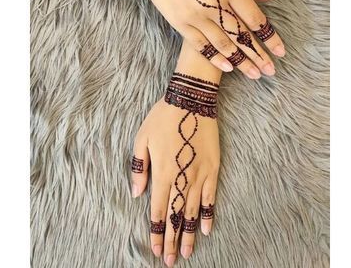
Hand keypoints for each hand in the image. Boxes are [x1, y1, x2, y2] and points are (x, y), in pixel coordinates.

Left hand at [131, 98, 219, 265]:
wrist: (192, 99)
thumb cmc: (163, 117)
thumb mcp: (142, 138)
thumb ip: (139, 168)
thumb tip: (137, 194)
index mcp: (161, 172)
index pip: (156, 210)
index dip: (155, 232)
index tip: (155, 250)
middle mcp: (181, 178)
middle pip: (175, 215)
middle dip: (171, 240)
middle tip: (170, 260)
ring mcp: (199, 174)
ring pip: (193, 210)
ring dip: (188, 232)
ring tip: (186, 252)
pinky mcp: (213, 168)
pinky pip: (211, 196)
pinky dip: (208, 213)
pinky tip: (206, 229)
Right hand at [142, 0, 285, 78]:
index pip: (255, 19)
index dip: (270, 37)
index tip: (281, 51)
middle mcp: (215, 4)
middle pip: (242, 36)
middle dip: (258, 56)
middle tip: (271, 71)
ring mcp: (196, 16)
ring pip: (223, 44)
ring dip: (241, 61)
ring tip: (254, 75)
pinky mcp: (180, 22)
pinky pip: (200, 45)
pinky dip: (215, 57)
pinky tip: (228, 68)